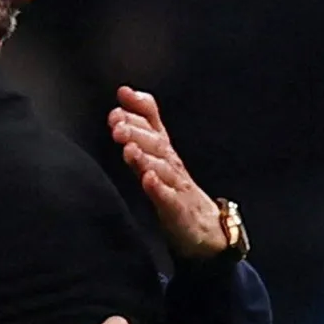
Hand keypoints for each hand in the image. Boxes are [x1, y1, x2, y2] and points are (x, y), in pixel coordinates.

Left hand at [108, 87, 226, 260]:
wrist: (206, 229)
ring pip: (162, 168)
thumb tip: (123, 94)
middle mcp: (171, 164)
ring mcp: (177, 187)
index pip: (153, 124)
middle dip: (136, 131)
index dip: (139, 109)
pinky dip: (158, 188)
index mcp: (164, 151)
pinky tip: (148, 180)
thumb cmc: (175, 190)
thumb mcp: (158, 156)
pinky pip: (169, 198)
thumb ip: (142, 127)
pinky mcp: (179, 210)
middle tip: (117, 123)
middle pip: (156, 143)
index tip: (123, 95)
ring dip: (145, 157)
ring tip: (128, 148)